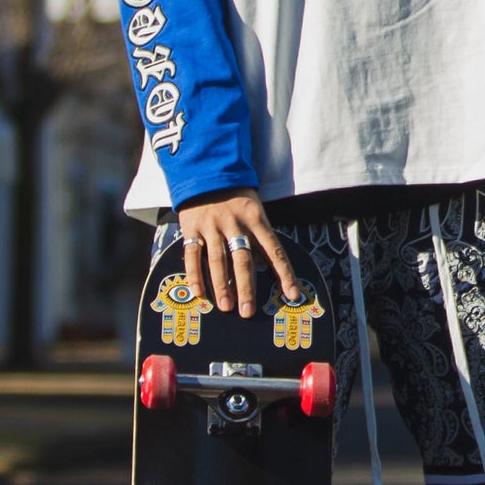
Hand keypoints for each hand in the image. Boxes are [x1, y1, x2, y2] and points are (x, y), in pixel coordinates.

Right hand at [176, 189, 301, 318]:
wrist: (207, 172)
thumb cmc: (236, 198)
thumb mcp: (255, 211)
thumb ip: (259, 238)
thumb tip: (266, 267)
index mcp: (257, 220)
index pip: (274, 251)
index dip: (284, 274)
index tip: (292, 295)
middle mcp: (235, 224)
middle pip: (243, 259)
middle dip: (246, 287)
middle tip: (248, 311)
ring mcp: (212, 226)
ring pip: (217, 260)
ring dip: (221, 286)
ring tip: (226, 307)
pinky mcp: (192, 227)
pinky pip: (192, 254)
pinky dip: (195, 274)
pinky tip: (199, 293)